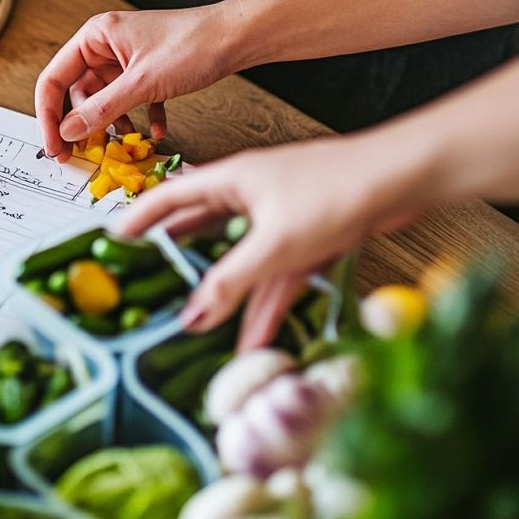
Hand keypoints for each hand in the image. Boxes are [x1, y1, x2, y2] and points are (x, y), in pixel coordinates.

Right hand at [34, 6, 240, 161]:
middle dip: (81, 125)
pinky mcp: (146, 72)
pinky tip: (154, 133)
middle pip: (77, 93)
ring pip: (104, 101)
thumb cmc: (192, 46)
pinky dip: (139, 118)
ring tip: (121, 145)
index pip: (54, 79)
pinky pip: (130, 101)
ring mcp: (126, 60)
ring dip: (111, 124)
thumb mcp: (142, 83)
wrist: (238, 36)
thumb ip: (101, 110)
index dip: (49, 116)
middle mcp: (105, 47)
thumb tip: (68, 133)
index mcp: (94, 37)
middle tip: (81, 156)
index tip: (54, 147)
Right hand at [108, 135, 426, 348]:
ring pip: (241, 263)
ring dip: (226, 298)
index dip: (137, 221)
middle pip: (201, 233)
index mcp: (231, 180)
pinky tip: (255, 339)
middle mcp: (251, 196)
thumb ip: (229, 282)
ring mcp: (281, 218)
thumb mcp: (275, 245)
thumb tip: (191, 315)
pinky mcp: (309, 238)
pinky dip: (266, 307)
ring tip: (199, 332)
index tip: (111, 244)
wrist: (406, 179)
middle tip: (147, 288)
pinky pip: (277, 279)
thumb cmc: (339, 190)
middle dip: (176, 263)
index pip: (168, 199)